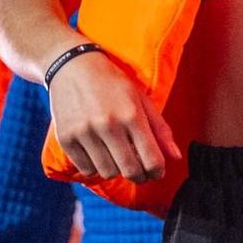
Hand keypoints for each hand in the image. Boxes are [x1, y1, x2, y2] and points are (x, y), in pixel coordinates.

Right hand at [46, 49, 179, 184]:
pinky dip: (94, 167)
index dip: (157, 172)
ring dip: (115, 170)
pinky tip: (97, 153)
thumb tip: (176, 157)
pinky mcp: (66, 138)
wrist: (72, 66)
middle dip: (139, 176)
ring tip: (115, 156)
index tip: (156, 171)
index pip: (151, 160)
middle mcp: (108, 125)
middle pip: (130, 171)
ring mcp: (84, 132)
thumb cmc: (111, 82)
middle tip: (139, 171)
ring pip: (107, 173)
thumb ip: (160, 129)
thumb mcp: (141, 99)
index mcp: (131, 114)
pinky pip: (86, 169)